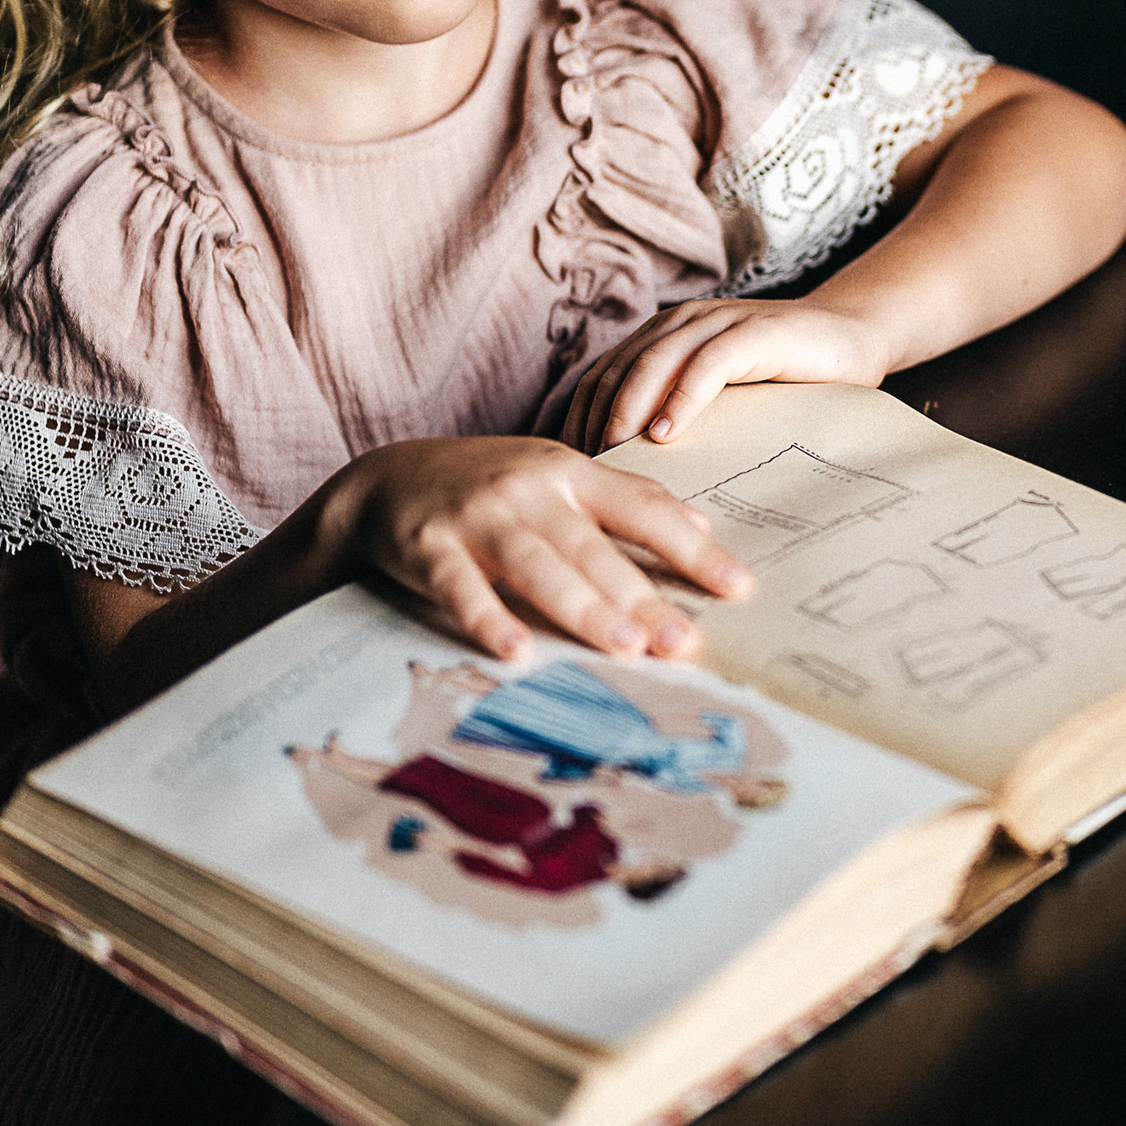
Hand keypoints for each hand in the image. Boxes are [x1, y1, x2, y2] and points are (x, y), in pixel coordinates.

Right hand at [330, 437, 751, 659]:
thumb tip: (702, 524)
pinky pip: (461, 588)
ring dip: (583, 607)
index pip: (644, 510)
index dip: (693, 550)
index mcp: (571, 473)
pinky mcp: (428, 548)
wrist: (386, 479)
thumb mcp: (558, 476)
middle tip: (682, 641)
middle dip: (641, 596)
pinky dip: (487, 618)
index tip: (739, 588)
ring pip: (539, 566)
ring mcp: (479, 518)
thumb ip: (626, 499)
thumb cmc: (489, 485)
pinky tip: (516, 652)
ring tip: (625, 647)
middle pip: (594, 548)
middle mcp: (530, 491)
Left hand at [562, 298, 893, 452]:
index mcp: (662, 338)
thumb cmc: (784, 377)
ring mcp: (716, 322)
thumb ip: (678, 416)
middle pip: (615, 373)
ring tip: (614, 455)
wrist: (853, 336)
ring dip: (627, 411)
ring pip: (651, 364)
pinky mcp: (754, 331)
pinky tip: (667, 434)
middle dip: (593, 424)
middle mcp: (680, 323)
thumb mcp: (721, 400)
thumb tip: (628, 480)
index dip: (577, 424)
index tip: (569, 476)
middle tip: (582, 477)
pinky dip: (681, 399)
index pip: (598, 380)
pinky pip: (706, 364)